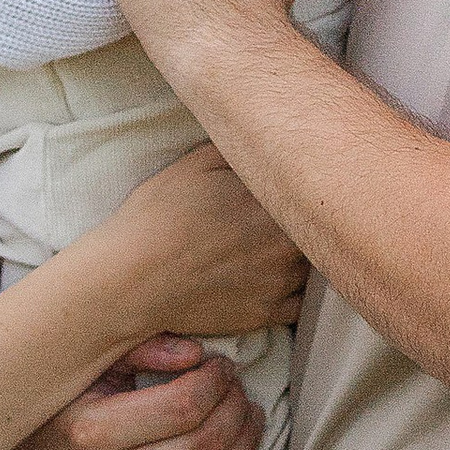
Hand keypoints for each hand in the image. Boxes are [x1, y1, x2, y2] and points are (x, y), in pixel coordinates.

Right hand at [0, 340, 261, 449]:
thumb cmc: (63, 418)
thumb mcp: (87, 373)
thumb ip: (138, 350)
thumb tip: (196, 353)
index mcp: (90, 432)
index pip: (183, 405)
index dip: (217, 382)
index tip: (222, 367)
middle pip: (205, 442)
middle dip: (236, 408)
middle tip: (239, 391)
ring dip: (246, 443)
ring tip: (248, 418)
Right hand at [84, 139, 305, 338]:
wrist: (130, 280)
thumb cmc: (156, 217)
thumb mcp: (195, 163)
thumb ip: (240, 148)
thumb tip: (269, 137)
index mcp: (272, 199)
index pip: (314, 185)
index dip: (307, 183)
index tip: (294, 182)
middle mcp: (286, 242)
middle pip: (319, 227)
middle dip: (306, 219)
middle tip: (281, 214)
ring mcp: (280, 281)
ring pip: (313, 263)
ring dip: (302, 254)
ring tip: (271, 245)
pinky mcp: (268, 313)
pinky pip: (301, 302)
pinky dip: (293, 290)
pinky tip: (271, 276)